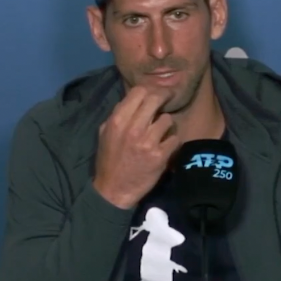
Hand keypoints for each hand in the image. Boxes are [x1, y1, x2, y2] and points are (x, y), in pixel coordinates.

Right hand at [93, 86, 179, 208]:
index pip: (138, 92)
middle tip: (168, 101)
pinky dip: (172, 142)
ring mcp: (148, 142)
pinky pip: (175, 138)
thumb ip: (117, 115)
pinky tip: (166, 146)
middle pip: (156, 99)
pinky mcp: (160, 156)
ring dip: (166, 125)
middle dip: (164, 98)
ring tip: (161, 132)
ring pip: (168, 119)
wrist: (114, 190)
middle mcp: (134, 128)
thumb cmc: (109, 160)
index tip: (155, 94)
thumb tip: (132, 100)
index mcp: (118, 121)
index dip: (149, 90)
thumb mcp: (105, 133)